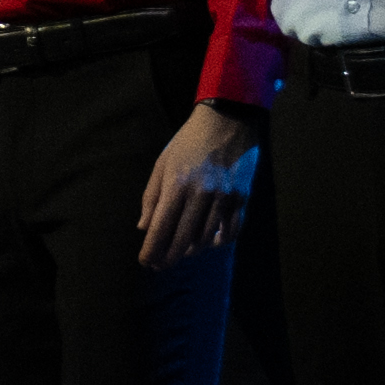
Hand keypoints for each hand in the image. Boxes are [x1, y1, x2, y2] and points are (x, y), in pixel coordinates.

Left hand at [135, 101, 264, 266]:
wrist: (228, 120)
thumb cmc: (189, 141)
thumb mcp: (162, 163)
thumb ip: (151, 197)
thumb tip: (143, 227)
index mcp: (177, 185)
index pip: (161, 228)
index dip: (152, 250)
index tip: (146, 261)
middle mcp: (201, 195)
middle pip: (183, 240)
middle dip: (168, 257)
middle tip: (160, 264)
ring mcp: (224, 198)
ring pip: (206, 239)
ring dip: (191, 250)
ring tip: (181, 251)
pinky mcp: (241, 199)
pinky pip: (230, 232)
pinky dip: (217, 242)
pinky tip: (207, 243)